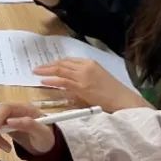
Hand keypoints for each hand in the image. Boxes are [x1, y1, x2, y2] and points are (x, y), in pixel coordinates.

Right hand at [0, 103, 54, 156]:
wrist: (46, 144)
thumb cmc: (46, 137)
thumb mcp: (43, 133)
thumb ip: (29, 125)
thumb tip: (10, 121)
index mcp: (24, 108)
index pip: (5, 107)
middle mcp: (14, 110)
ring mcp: (8, 117)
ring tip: (4, 147)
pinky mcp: (4, 124)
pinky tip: (2, 145)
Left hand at [32, 58, 149, 112]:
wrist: (123, 100)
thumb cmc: (112, 94)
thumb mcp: (96, 81)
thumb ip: (82, 79)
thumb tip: (67, 84)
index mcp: (90, 63)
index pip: (68, 60)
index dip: (55, 62)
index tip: (47, 65)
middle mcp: (86, 66)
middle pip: (62, 63)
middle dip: (48, 65)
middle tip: (37, 68)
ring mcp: (83, 76)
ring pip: (60, 70)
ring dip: (46, 71)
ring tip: (36, 72)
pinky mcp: (82, 86)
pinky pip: (63, 81)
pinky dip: (52, 80)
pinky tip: (44, 81)